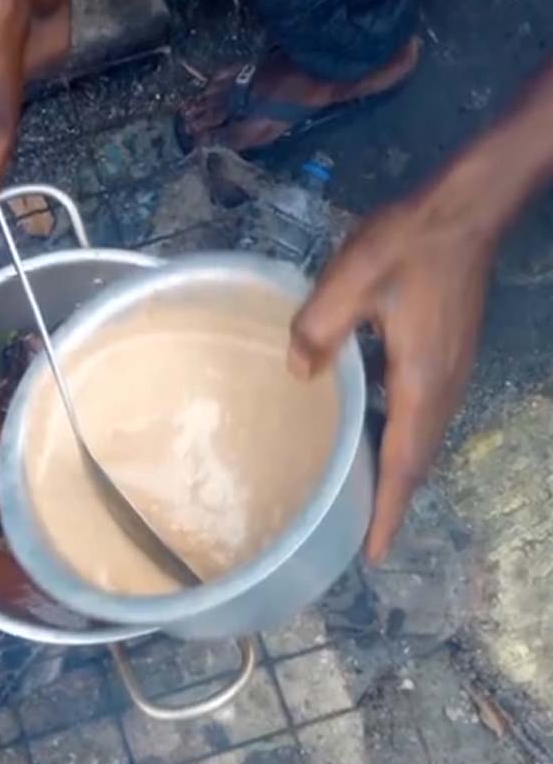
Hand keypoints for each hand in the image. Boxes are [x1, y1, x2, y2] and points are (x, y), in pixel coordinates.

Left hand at [289, 184, 496, 561]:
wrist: (465, 209)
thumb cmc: (408, 244)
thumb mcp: (350, 281)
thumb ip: (318, 330)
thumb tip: (299, 375)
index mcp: (421, 383)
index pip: (404, 464)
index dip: (389, 511)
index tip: (375, 555)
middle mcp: (443, 389)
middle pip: (417, 461)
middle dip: (392, 501)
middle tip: (362, 537)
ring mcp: (452, 372)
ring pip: (422, 439)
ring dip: (397, 471)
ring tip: (363, 495)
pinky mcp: (449, 355)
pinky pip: (422, 414)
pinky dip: (400, 438)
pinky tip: (370, 430)